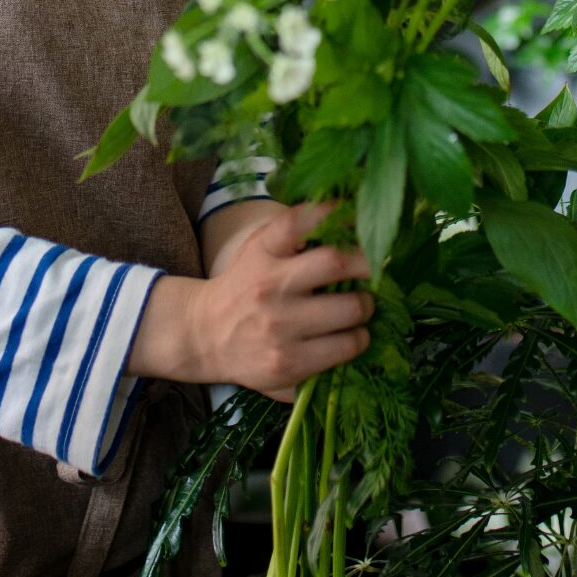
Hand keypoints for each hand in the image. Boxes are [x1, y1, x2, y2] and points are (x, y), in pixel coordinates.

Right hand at [129, 203, 373, 400]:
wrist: (205, 336)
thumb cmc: (245, 287)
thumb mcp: (259, 250)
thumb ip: (296, 234)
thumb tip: (352, 219)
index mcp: (262, 252)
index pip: (297, 222)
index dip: (331, 213)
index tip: (352, 213)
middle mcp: (269, 286)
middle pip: (337, 262)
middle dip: (368, 264)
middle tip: (372, 270)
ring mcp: (279, 327)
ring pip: (352, 310)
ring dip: (366, 306)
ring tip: (360, 307)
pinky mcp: (289, 363)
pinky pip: (346, 347)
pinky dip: (357, 339)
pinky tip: (348, 335)